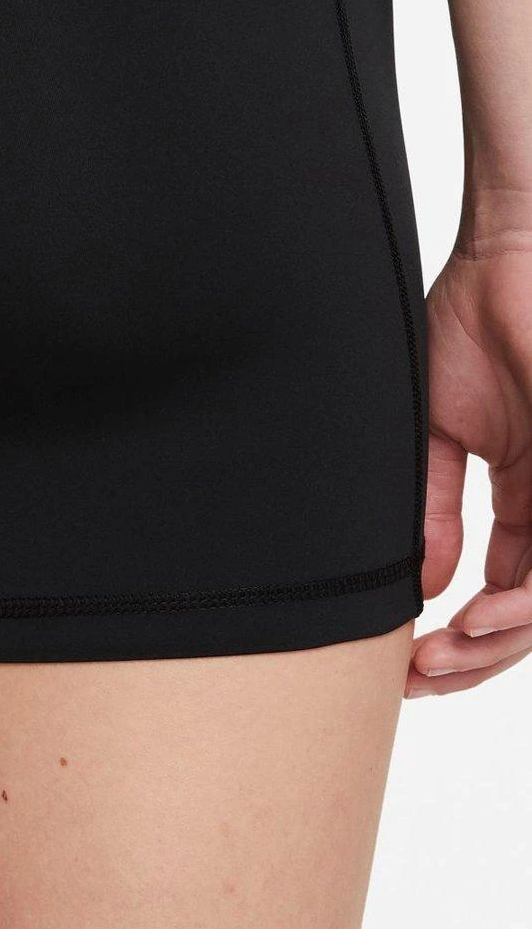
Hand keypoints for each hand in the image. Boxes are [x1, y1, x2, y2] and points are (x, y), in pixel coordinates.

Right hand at [409, 229, 531, 694]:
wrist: (504, 259)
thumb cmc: (468, 323)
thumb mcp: (437, 432)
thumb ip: (436, 509)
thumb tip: (427, 585)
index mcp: (528, 494)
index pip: (508, 591)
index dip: (462, 637)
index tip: (408, 659)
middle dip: (479, 655)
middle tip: (422, 669)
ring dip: (503, 638)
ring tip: (447, 648)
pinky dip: (525, 599)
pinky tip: (480, 613)